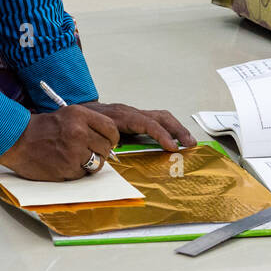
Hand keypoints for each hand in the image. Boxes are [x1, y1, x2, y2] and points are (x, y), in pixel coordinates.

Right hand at [0, 105, 119, 180]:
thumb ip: (89, 124)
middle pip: (106, 147)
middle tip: (89, 151)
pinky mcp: (68, 168)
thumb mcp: (67, 114)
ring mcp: (74, 151)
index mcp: (80, 115)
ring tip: (78, 157)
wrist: (18, 140)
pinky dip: (78, 171)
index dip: (112, 138)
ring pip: (98, 162)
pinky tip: (66, 163)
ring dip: (91, 163)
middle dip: (101, 151)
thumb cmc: (41, 128)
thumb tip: (110, 139)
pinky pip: (85, 174)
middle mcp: (79, 132)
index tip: (108, 141)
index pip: (111, 129)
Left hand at [79, 101, 195, 151]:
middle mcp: (132, 112)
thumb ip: (107, 144)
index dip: (161, 135)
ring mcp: (136, 114)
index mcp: (122, 116)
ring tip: (189, 143)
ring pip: (162, 117)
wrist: (81, 111)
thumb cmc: (88, 124)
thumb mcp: (95, 134)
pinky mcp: (138, 118)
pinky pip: (158, 120)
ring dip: (177, 129)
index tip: (172, 147)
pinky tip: (176, 140)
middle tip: (190, 144)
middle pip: (161, 117)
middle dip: (178, 130)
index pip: (147, 123)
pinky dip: (170, 129)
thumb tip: (117, 158)